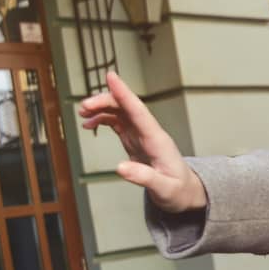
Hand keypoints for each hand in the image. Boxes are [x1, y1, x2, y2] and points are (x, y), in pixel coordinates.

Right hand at [77, 71, 207, 212]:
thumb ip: (144, 178)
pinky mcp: (136, 140)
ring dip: (102, 108)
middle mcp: (149, 133)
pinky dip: (103, 119)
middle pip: (127, 108)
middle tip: (83, 108)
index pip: (139, 111)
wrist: (185, 193)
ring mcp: (142, 135)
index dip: (125, 93)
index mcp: (157, 140)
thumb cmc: (178, 190)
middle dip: (105, 101)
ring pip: (121, 112)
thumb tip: (120, 168)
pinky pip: (118, 122)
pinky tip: (90, 124)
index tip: (111, 76)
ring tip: (82, 114)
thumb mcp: (164, 189)